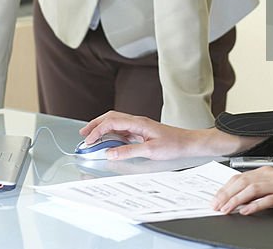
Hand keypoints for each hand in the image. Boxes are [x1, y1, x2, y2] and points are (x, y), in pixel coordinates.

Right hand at [80, 111, 257, 160]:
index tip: (88, 140)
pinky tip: (108, 142)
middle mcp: (137, 121)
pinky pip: (122, 130)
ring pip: (116, 123)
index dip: (97, 130)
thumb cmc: (174, 145)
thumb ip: (128, 151)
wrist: (189, 143)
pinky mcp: (141, 132)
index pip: (112, 122)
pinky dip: (111, 135)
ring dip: (102, 129)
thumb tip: (109, 153)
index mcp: (138, 122)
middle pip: (111, 118)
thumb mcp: (150, 151)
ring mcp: (139, 126)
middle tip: (84, 135)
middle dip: (95, 125)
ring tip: (91, 138)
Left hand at [213, 167, 272, 214]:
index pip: (239, 177)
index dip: (225, 188)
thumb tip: (243, 197)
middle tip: (215, 206)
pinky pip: (269, 199)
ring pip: (252, 190)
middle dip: (226, 194)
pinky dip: (255, 205)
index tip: (215, 198)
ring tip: (226, 209)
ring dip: (236, 200)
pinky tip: (247, 211)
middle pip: (242, 182)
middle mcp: (270, 175)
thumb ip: (261, 186)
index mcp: (266, 170)